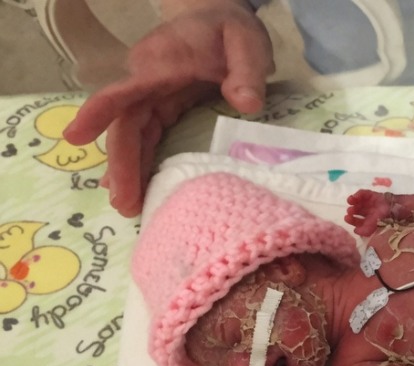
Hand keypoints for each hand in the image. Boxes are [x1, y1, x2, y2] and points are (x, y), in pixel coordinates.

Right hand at [63, 0, 272, 216]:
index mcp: (162, 61)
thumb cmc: (231, 30)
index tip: (75, 136)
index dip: (100, 112)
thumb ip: (246, 72)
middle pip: (126, 124)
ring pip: (132, 135)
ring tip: (128, 208)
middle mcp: (147, 79)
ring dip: (127, 171)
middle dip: (121, 164)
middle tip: (124, 204)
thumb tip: (246, 103)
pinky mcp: (160, 108)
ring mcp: (151, 94)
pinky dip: (139, 164)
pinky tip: (133, 191)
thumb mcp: (247, 43)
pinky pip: (145, 138)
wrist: (220, 19)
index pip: (125, 90)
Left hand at [345, 190, 396, 237]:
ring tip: (350, 201)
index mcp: (370, 221)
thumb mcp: (375, 227)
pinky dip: (357, 195)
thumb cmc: (386, 219)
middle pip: (357, 211)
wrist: (395, 208)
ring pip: (358, 202)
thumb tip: (355, 231)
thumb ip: (365, 230)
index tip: (347, 218)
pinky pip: (363, 193)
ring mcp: (370, 203)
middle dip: (352, 211)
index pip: (359, 221)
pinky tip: (354, 197)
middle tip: (348, 211)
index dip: (352, 220)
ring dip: (353, 201)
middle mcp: (369, 212)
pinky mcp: (372, 194)